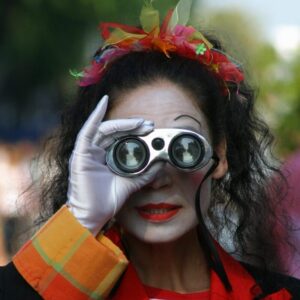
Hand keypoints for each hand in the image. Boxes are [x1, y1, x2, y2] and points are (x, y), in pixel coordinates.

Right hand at [67, 95, 161, 234]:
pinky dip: (95, 115)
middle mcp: (96, 152)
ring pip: (105, 129)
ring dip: (123, 123)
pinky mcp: (81, 153)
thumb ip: (145, 173)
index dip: (135, 132)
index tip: (151, 129)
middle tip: (150, 125)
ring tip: (140, 122)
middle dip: (133, 127)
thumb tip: (161, 163)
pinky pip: (88, 130)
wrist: (93, 215)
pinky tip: (104, 102)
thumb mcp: (131, 183)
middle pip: (115, 133)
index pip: (121, 139)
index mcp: (106, 159)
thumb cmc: (106, 201)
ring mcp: (87, 152)